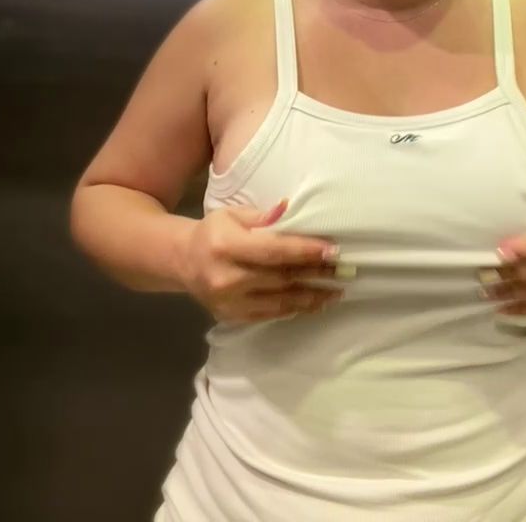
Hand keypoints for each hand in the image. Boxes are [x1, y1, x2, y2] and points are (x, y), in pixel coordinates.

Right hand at [181, 200, 342, 321]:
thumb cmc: (214, 232)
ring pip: (279, 301)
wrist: (182, 261)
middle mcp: (226, 277)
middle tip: (343, 271)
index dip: (304, 251)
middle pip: (280, 277)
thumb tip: (290, 209)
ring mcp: (228, 302)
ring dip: (311, 297)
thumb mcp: (233, 214)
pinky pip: (269, 314)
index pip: (273, 250)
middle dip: (315, 274)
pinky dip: (293, 309)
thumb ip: (263, 216)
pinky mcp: (231, 316)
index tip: (332, 250)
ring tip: (336, 292)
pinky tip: (312, 303)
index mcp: (225, 246)